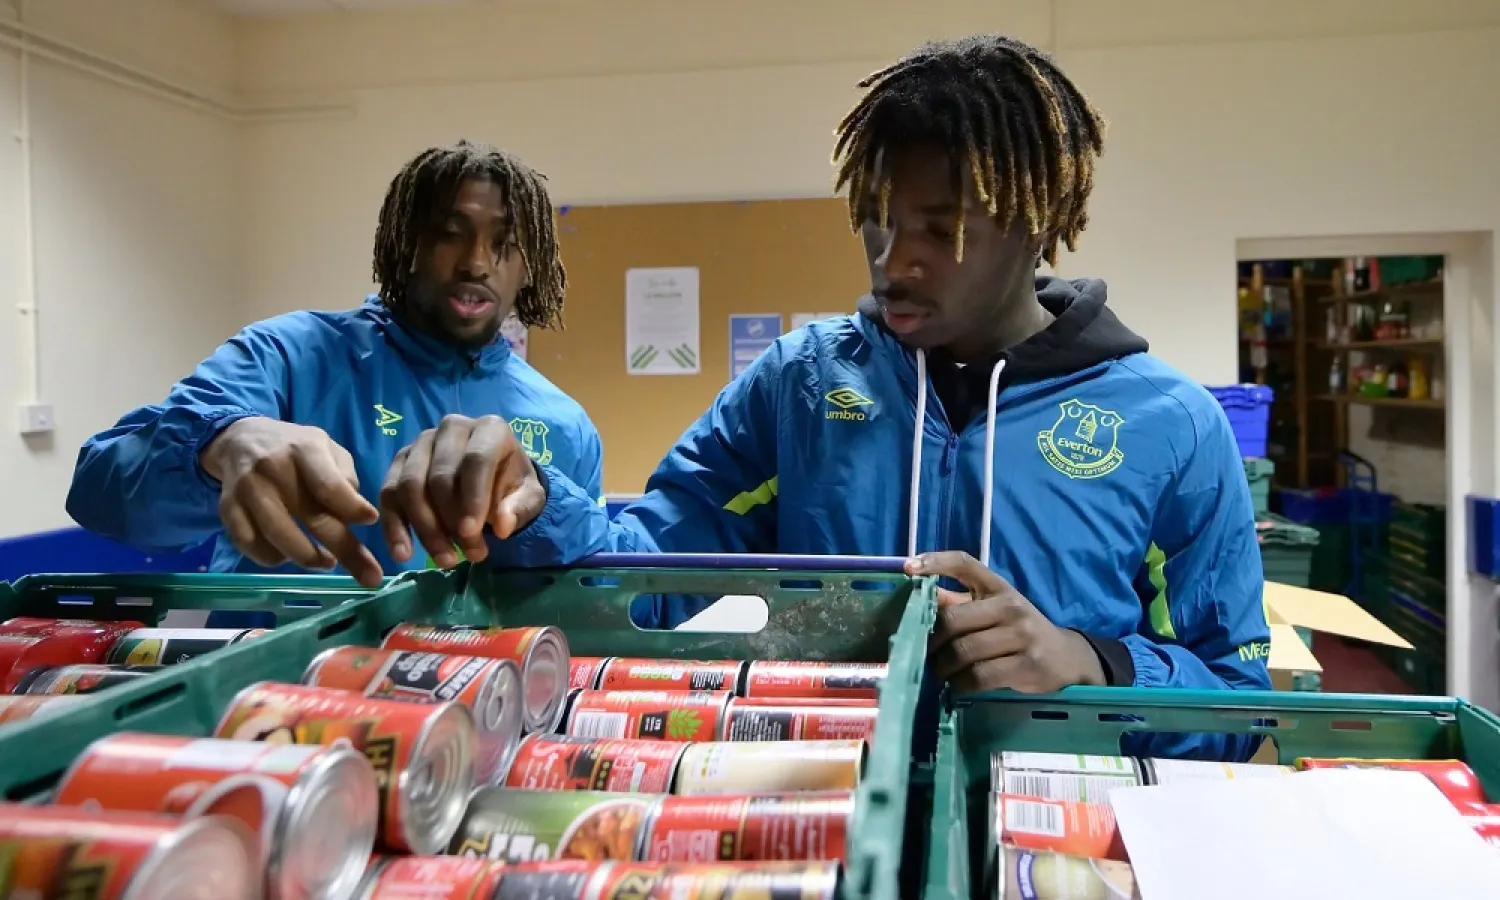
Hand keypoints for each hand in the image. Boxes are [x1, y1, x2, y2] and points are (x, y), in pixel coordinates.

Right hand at [200, 417, 381, 586]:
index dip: (351, 507)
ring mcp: (247, 490)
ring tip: (328, 563)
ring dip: (308, 558)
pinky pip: (250, 544)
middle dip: (346, 550)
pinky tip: (287, 556)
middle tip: (370, 576)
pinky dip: (272, 558)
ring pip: (279, 536)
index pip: (329, 485)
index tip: (371, 521)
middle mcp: (273, 468)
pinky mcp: (227, 508)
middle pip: (312, 517)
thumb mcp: (326, 448)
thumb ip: (345, 476)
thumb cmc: (295, 450)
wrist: (241, 440)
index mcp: (304, 450)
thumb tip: (357, 514)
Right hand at [379, 414, 546, 568]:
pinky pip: (388, 494)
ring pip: (410, 485)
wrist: (493, 477)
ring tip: (446, 559)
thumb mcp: (528, 496)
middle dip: (451, 521)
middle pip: (439, 476)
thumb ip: (519, 508)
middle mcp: (451, 428)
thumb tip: (503, 527)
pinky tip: (403, 554)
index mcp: (489, 429)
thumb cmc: (511, 484)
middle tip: (469, 554)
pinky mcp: (399, 462)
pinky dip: (393, 526)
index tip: (471, 533)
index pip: (476, 460)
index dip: (473, 498)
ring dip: (425, 528)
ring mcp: (421, 443)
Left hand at [907, 551, 1105, 693]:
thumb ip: (959, 603)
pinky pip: (978, 677)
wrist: (1066, 659)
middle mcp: (1010, 606)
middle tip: (922, 654)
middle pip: (953, 621)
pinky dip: (960, 684)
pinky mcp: (1027, 665)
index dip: (936, 562)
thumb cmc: (1018, 632)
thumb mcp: (993, 610)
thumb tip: (918, 594)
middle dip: (930, 642)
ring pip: (963, 652)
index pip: (965, 564)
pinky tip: (957, 686)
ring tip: (939, 674)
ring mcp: (1021, 635)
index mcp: (998, 587)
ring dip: (942, 668)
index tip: (909, 568)